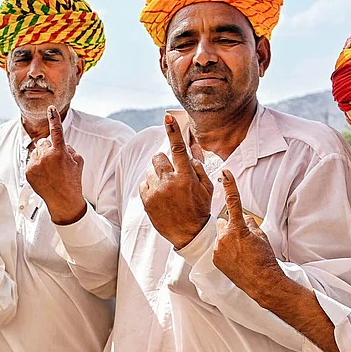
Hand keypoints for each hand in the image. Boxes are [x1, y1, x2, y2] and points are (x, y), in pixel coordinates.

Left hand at [25, 106, 86, 225]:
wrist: (63, 200)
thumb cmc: (72, 181)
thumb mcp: (78, 162)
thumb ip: (69, 149)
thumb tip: (61, 144)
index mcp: (60, 152)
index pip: (57, 131)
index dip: (53, 118)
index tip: (50, 109)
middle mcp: (46, 156)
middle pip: (44, 142)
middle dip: (48, 148)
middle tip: (55, 161)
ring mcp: (36, 164)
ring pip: (36, 151)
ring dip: (42, 157)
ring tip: (50, 171)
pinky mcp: (28, 171)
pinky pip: (31, 161)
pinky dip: (36, 165)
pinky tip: (44, 175)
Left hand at [139, 114, 213, 249]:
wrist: (189, 234)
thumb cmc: (200, 208)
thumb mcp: (207, 187)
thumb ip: (199, 166)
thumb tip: (192, 148)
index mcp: (186, 177)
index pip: (179, 149)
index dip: (173, 131)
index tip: (167, 117)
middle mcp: (169, 182)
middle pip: (158, 157)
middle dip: (163, 161)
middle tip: (171, 172)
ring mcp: (156, 192)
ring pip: (150, 171)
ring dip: (157, 175)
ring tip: (167, 189)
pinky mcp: (146, 200)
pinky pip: (143, 183)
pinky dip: (151, 186)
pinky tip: (160, 196)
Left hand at [212, 169, 283, 299]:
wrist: (262, 282)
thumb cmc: (265, 259)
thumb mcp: (261, 236)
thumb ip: (249, 224)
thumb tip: (243, 217)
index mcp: (237, 229)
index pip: (233, 202)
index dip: (230, 186)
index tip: (225, 173)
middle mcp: (224, 237)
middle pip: (223, 223)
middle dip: (231, 226)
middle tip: (243, 240)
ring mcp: (217, 249)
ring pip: (220, 236)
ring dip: (227, 240)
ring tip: (240, 253)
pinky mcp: (214, 259)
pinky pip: (217, 248)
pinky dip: (225, 251)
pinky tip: (236, 260)